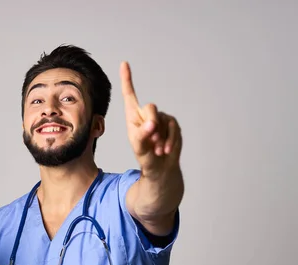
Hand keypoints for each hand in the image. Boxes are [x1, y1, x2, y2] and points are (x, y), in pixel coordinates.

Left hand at [120, 61, 181, 179]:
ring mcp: (161, 118)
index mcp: (133, 116)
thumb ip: (143, 135)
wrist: (160, 167)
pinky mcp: (172, 124)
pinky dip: (169, 141)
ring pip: (163, 121)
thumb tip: (152, 124)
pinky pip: (173, 128)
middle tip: (151, 141)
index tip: (124, 63)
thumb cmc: (145, 155)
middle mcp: (146, 114)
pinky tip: (165, 150)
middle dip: (152, 124)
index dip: (127, 79)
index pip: (129, 94)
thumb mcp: (139, 147)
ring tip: (156, 150)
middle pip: (151, 108)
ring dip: (160, 138)